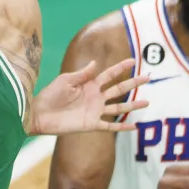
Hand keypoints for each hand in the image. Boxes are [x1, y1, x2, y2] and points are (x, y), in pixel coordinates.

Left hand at [29, 58, 148, 135]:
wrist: (39, 114)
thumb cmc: (50, 95)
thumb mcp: (66, 81)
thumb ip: (82, 74)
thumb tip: (96, 62)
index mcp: (89, 85)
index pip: (109, 75)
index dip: (121, 68)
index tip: (133, 60)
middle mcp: (95, 97)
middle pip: (119, 90)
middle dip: (133, 84)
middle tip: (148, 78)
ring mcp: (95, 111)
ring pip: (118, 108)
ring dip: (133, 105)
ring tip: (147, 102)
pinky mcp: (91, 124)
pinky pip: (110, 126)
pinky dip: (122, 127)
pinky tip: (134, 126)